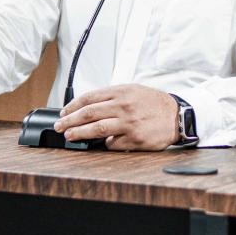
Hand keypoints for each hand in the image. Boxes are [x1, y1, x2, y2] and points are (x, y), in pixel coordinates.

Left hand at [55, 84, 178, 150]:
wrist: (177, 115)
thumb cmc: (154, 103)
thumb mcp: (133, 90)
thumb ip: (112, 97)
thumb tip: (88, 107)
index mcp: (121, 92)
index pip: (89, 98)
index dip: (73, 106)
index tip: (63, 112)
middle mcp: (123, 106)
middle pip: (89, 114)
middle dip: (70, 121)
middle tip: (59, 126)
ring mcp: (129, 123)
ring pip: (97, 129)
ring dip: (79, 133)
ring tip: (69, 135)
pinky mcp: (135, 139)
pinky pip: (113, 144)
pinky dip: (106, 144)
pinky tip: (104, 143)